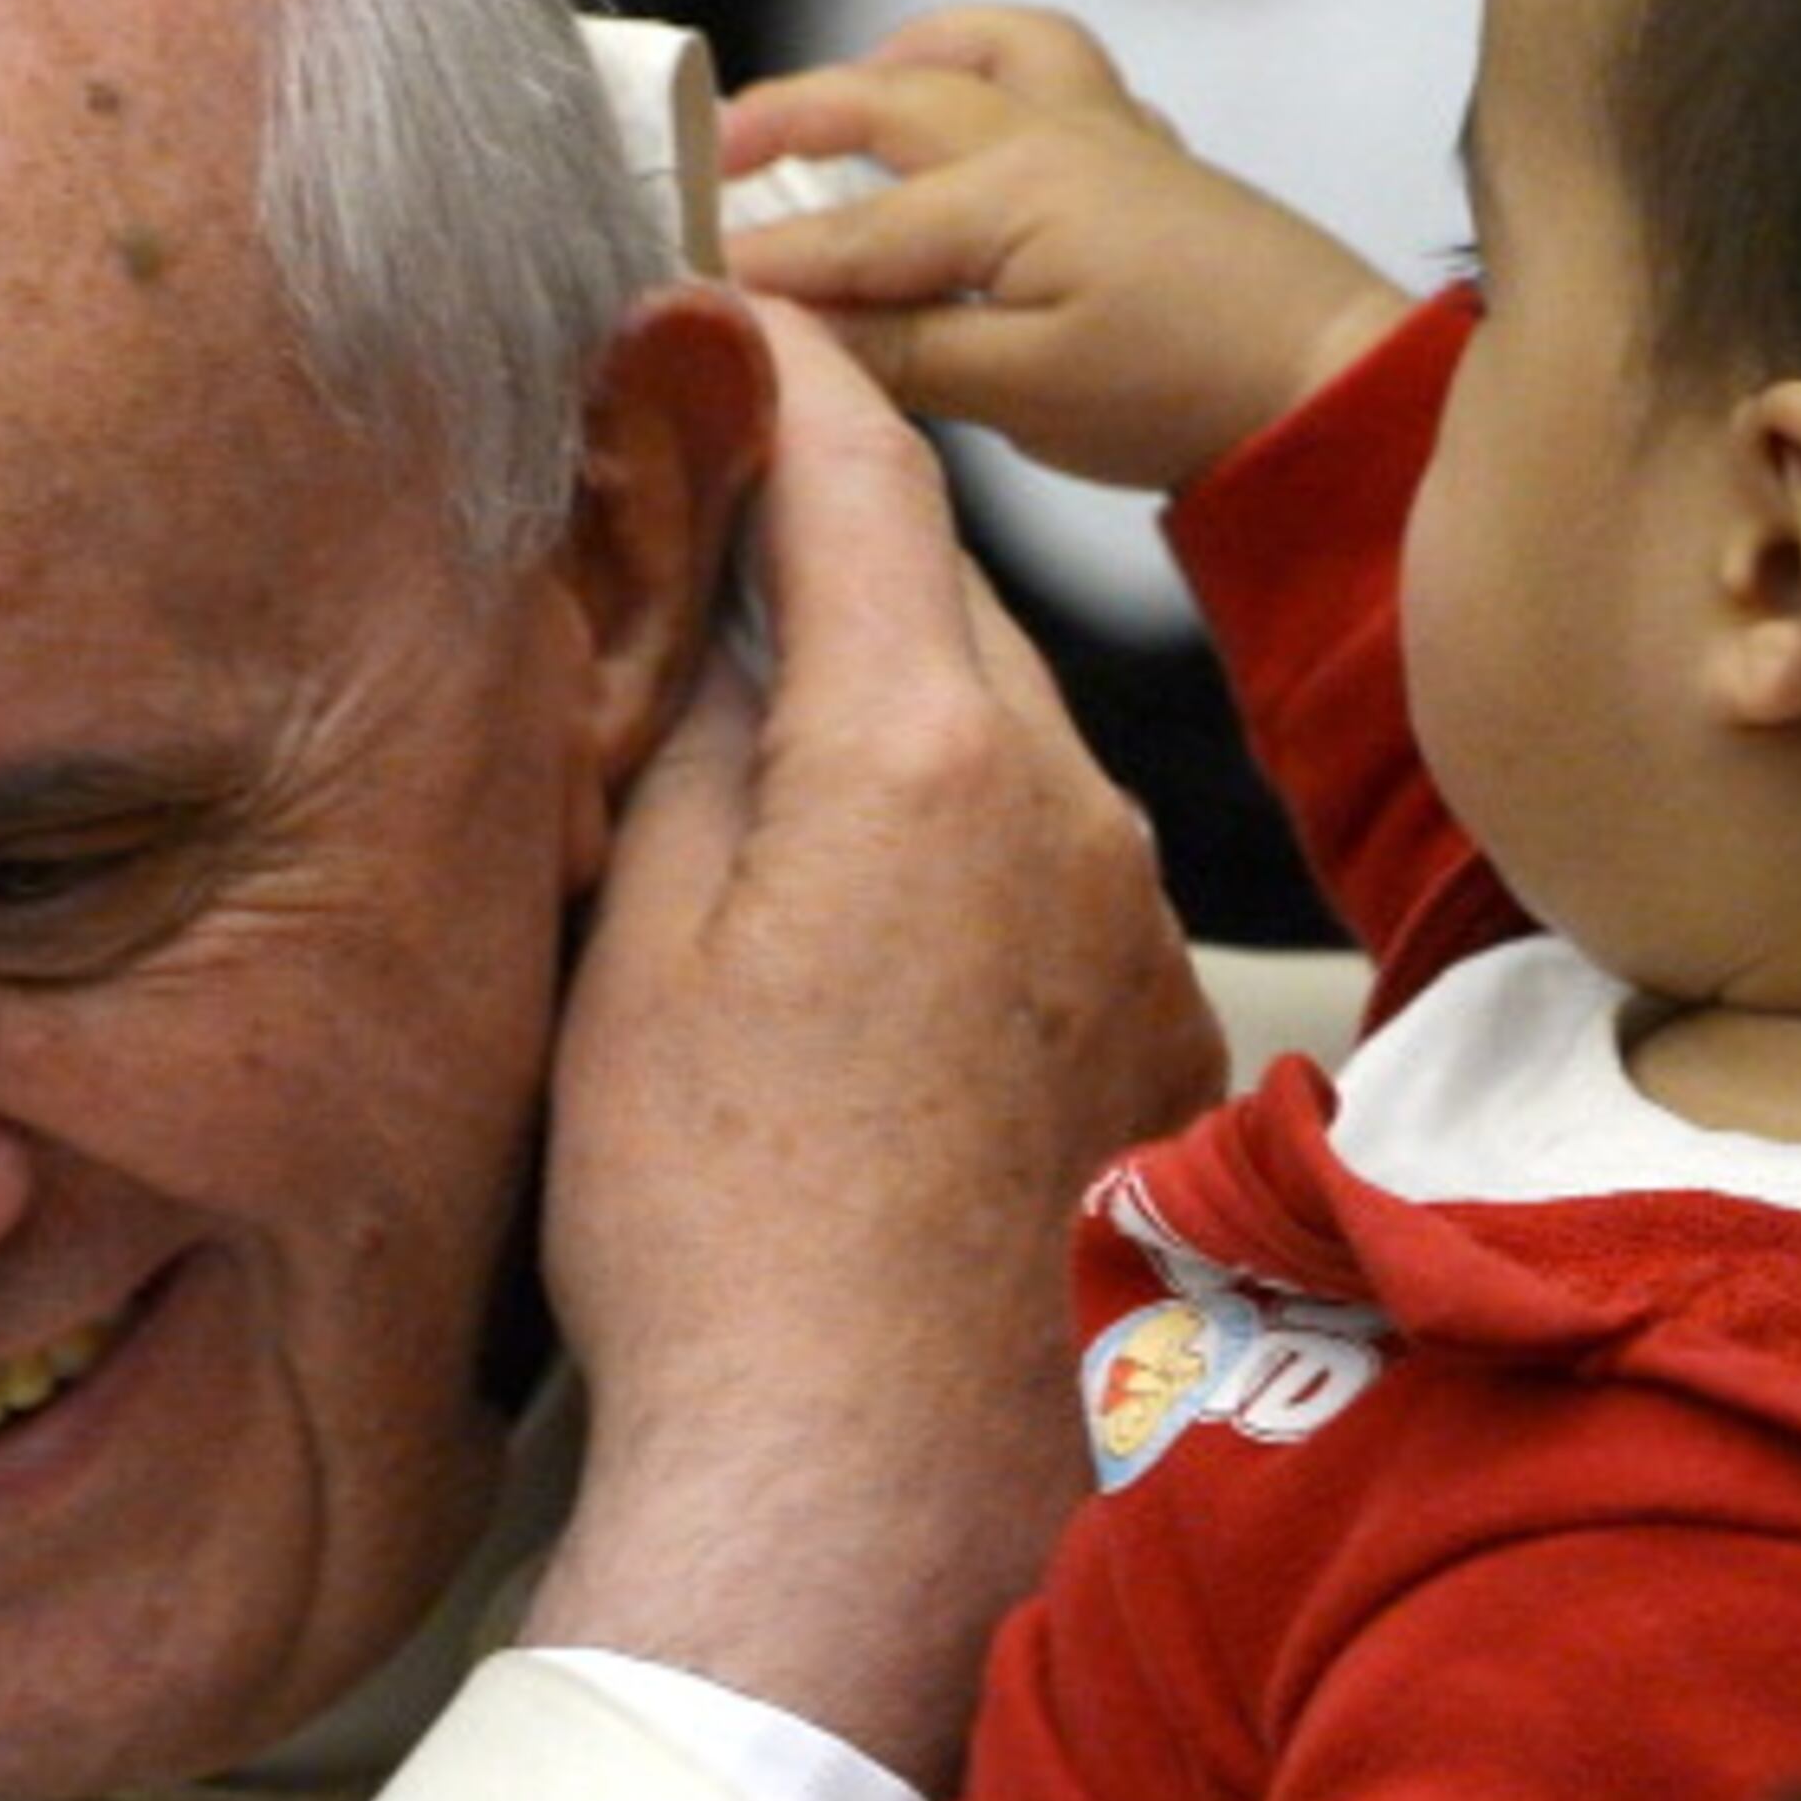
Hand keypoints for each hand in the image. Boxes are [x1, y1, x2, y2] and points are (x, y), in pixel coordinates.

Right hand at [527, 298, 1224, 1789]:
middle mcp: (1068, 811)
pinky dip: (975, 868)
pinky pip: (1062, 876)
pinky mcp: (1161, 1030)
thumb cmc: (720, 1239)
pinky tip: (882, 984)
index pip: (868, 482)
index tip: (726, 314)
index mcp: (920, 756)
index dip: (791, 374)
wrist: (863, 1486)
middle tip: (708, 602)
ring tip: (782, 844)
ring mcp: (1135, 925)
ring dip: (906, 742)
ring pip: (1010, 749)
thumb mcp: (639, 952)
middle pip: (946, 616)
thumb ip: (692, 746)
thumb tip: (718, 635)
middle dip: (836, 586)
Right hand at [721, 5, 1410, 491]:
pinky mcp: (1149, 160)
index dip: (755, 262)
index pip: (843, 231)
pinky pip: (1060, 75)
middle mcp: (1047, 136)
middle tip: (714, 156)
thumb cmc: (1187, 392)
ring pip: (989, 49)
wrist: (1332, 387)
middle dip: (789, 121)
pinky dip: (996, 74)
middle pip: (888, 102)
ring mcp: (1106, 136)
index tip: (678, 280)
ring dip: (906, 57)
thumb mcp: (1020, 394)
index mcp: (1005, 190)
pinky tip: (976, 125)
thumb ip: (896, 351)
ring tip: (849, 91)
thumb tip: (784, 327)